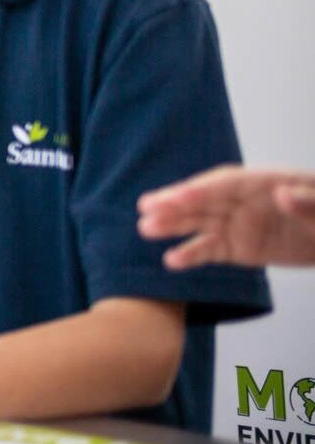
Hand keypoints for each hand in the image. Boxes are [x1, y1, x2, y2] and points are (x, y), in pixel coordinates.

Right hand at [138, 166, 314, 267]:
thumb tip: (283, 194)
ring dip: (172, 225)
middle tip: (146, 206)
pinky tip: (171, 260)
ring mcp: (238, 224)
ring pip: (200, 223)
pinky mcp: (237, 247)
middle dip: (176, 202)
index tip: (178, 196)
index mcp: (266, 183)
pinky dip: (191, 255)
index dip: (203, 189)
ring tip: (145, 228)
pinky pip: (210, 250)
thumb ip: (308, 202)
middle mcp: (245, 201)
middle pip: (206, 200)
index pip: (228, 184)